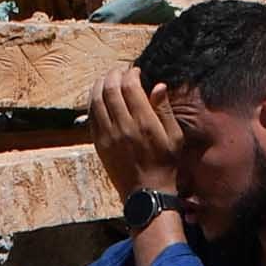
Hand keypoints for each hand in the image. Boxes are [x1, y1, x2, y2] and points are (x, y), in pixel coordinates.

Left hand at [90, 67, 184, 196]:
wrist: (146, 194)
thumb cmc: (165, 164)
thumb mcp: (174, 137)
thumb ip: (165, 110)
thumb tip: (158, 86)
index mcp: (144, 123)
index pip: (130, 87)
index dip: (131, 73)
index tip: (136, 71)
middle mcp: (123, 127)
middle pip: (111, 89)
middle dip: (114, 74)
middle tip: (120, 71)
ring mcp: (108, 135)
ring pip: (96, 100)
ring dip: (100, 84)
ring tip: (107, 79)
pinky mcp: (99, 144)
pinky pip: (91, 116)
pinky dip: (93, 101)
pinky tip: (99, 96)